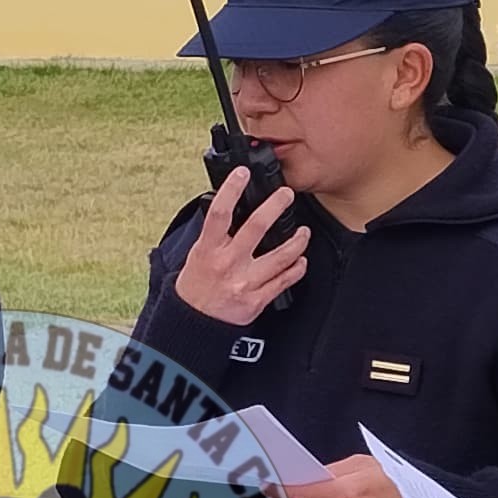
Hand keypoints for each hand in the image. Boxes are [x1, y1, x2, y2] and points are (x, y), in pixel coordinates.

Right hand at [174, 168, 308, 326]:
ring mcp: (244, 282)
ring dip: (297, 241)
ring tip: (304, 232)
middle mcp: (227, 263)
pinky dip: (296, 269)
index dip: (231, 190)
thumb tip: (230, 207)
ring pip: (279, 257)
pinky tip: (301, 261)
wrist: (193, 324)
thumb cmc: (196, 286)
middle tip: (287, 195)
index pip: (219, 214)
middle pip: (256, 228)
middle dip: (275, 207)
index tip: (242, 174)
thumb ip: (215, 234)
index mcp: (208, 249)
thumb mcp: (197, 255)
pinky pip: (283, 281)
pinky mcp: (256, 300)